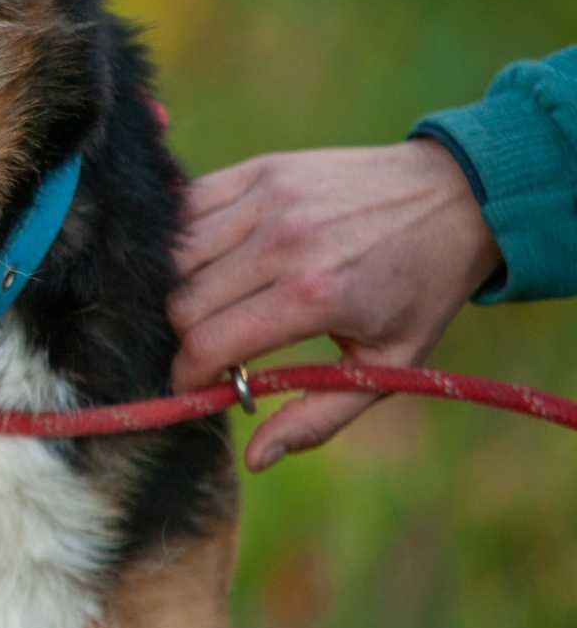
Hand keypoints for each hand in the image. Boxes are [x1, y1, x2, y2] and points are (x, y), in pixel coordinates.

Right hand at [167, 140, 502, 470]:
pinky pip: (186, 208)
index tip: (196, 386)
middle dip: (182, 338)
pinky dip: (180, 242)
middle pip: (181, 301)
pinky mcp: (260, 170)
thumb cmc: (420, 290)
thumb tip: (255, 457)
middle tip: (207, 350)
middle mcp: (283, 242)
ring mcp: (267, 198)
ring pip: (174, 255)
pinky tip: (204, 263)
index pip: (208, 343)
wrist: (454, 197)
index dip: (187, 375)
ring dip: (178, 290)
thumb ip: (318, 417)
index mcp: (315, 296)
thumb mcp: (388, 368)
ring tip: (206, 307)